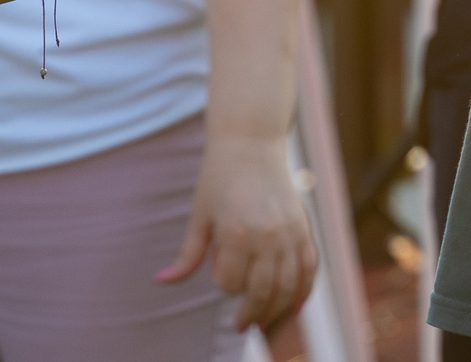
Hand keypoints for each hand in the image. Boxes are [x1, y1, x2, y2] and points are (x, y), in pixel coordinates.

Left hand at [158, 131, 317, 332]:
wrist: (251, 144)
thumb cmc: (218, 179)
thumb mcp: (198, 216)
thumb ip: (186, 256)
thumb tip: (161, 282)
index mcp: (235, 235)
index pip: (229, 283)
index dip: (222, 283)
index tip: (218, 274)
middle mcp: (266, 238)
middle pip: (261, 293)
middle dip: (251, 314)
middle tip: (243, 327)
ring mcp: (289, 234)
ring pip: (288, 287)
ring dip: (277, 311)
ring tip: (264, 322)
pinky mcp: (304, 228)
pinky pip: (310, 269)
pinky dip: (304, 292)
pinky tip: (294, 308)